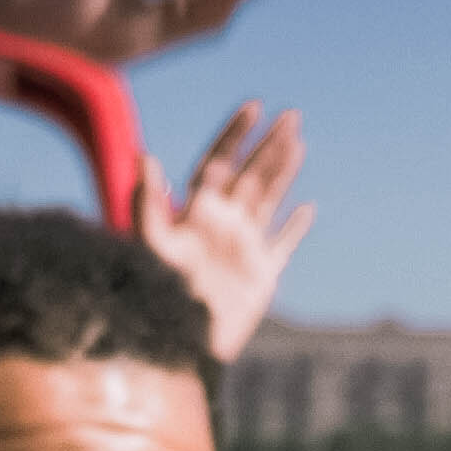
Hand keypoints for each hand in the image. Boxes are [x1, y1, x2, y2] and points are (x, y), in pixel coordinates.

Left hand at [137, 101, 312, 361]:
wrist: (181, 345)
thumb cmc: (159, 297)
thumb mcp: (151, 246)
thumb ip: (147, 202)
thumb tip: (142, 154)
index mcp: (198, 211)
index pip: (219, 160)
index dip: (235, 133)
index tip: (254, 106)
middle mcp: (222, 224)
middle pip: (250, 174)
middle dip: (269, 145)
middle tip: (292, 115)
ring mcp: (242, 247)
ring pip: (269, 200)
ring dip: (284, 172)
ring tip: (298, 142)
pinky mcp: (260, 276)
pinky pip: (282, 245)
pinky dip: (295, 227)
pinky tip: (308, 208)